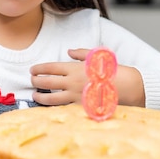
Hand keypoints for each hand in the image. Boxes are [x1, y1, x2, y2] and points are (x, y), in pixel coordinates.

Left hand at [30, 48, 144, 106]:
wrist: (128, 87)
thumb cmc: (112, 70)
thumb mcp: (97, 56)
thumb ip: (80, 53)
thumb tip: (68, 51)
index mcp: (74, 68)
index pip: (50, 68)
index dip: (39, 68)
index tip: (32, 70)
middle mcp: (72, 82)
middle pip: (47, 82)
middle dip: (36, 81)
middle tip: (31, 80)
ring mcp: (75, 96)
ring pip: (51, 98)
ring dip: (40, 96)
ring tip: (34, 95)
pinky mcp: (80, 107)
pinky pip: (63, 108)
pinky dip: (53, 107)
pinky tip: (48, 106)